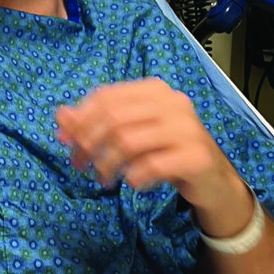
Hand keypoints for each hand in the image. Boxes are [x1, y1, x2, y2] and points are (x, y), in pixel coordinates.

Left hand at [55, 78, 250, 232]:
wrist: (212, 179)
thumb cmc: (166, 151)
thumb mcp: (130, 133)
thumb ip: (96, 122)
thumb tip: (60, 116)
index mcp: (154, 89)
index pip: (106, 96)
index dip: (80, 119)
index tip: (65, 142)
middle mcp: (172, 102)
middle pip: (114, 118)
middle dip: (88, 143)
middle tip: (79, 165)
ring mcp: (187, 128)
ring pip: (128, 142)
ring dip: (107, 164)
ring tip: (103, 179)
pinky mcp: (196, 157)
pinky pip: (151, 166)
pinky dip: (134, 177)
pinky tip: (133, 183)